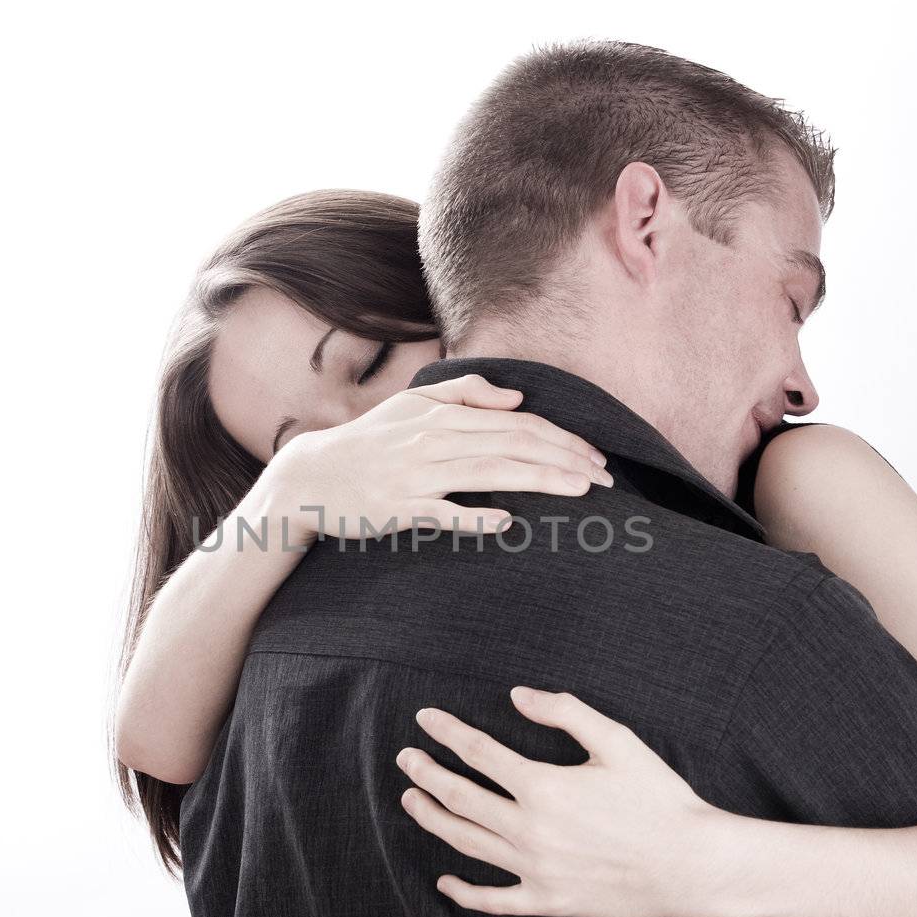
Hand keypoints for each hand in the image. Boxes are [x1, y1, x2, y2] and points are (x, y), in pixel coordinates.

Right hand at [255, 374, 610, 545]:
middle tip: (605, 479)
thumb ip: (465, 393)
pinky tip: (505, 523)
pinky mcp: (399, 508)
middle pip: (512, 444)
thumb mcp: (412, 405)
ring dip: (538, 480)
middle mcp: (434, 439)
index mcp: (442, 415)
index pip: (516, 422)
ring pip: (488, 473)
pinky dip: (473, 516)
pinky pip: (442, 512)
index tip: (596, 457)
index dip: (561, 438)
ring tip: (579, 491)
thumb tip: (517, 398)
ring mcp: (416, 474)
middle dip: (564, 458)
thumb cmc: (369, 442)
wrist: (312, 477)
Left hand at [395, 686, 739, 916]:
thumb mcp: (618, 741)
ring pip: (466, 843)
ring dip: (433, 819)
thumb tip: (517, 695)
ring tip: (411, 800)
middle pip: (460, 797)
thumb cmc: (659, 797)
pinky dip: (464, 893)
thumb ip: (565, 712)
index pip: (477, 752)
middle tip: (406, 758)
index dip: (446, 732)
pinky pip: (494, 900)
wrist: (692, 864)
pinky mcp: (548, 901)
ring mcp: (536, 870)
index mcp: (544, 786)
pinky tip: (444, 881)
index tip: (425, 718)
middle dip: (427, 774)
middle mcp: (530, 830)